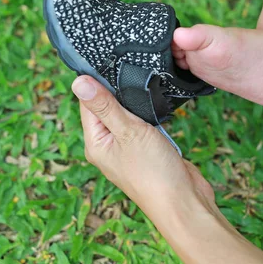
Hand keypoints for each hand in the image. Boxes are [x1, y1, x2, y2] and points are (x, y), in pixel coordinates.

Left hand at [72, 76, 262, 263]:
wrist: (184, 202)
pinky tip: (155, 104)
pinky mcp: (146, 149)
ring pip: (126, 114)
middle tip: (129, 69)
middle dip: (117, 90)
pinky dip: (147, 113)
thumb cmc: (154, 172)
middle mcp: (108, 146)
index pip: (87, 104)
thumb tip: (78, 82)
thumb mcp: (127, 131)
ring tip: (143, 85)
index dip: (96, 82)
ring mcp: (127, 148)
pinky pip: (141, 124)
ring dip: (134, 102)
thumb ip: (104, 105)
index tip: (108, 61)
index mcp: (95, 143)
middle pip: (106, 107)